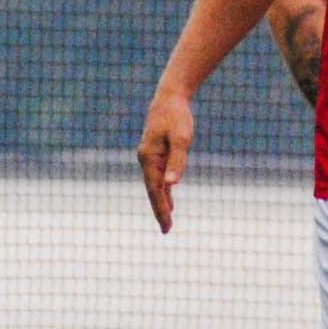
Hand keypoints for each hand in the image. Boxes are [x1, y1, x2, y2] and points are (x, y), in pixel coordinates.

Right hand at [137, 92, 193, 233]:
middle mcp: (146, 160)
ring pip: (154, 185)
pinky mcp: (156, 154)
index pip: (155, 190)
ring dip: (161, 202)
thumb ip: (177, 161)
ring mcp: (149, 157)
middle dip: (159, 210)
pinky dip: (163, 190)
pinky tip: (168, 199)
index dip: (161, 209)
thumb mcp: (181, 138)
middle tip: (166, 230)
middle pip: (152, 191)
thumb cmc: (176, 117)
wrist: (169, 98)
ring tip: (167, 220)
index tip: (167, 226)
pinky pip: (158, 177)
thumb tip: (172, 185)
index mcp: (149, 158)